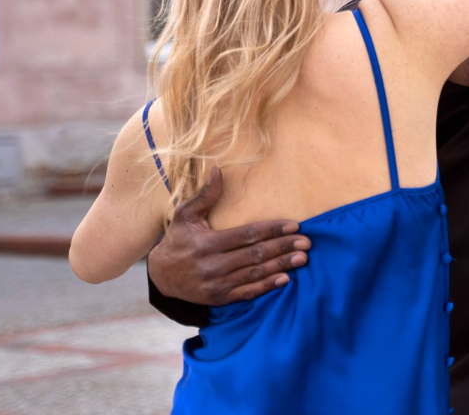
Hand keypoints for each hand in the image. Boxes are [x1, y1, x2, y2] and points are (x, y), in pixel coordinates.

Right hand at [145, 168, 309, 304]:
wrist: (161, 275)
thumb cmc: (177, 240)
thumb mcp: (185, 215)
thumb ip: (205, 195)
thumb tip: (218, 169)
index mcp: (208, 243)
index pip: (247, 234)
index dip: (272, 229)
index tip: (294, 225)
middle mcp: (213, 265)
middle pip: (255, 254)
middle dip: (283, 247)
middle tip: (307, 242)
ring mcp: (217, 284)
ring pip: (255, 273)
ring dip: (281, 266)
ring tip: (302, 258)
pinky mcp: (219, 298)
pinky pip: (247, 293)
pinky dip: (267, 286)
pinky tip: (284, 279)